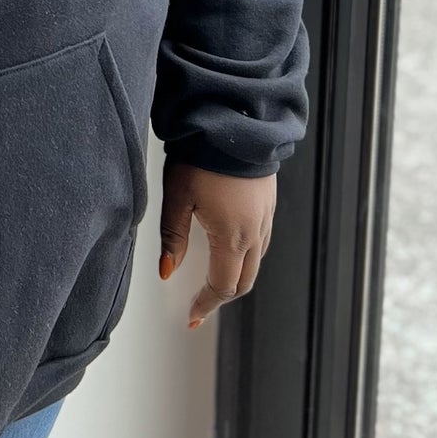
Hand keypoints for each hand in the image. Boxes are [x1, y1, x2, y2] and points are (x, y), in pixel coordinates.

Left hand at [157, 157, 275, 328]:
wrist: (232, 120)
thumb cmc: (200, 156)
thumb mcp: (177, 198)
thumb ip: (173, 239)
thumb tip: (167, 273)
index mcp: (233, 237)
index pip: (223, 286)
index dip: (207, 305)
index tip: (192, 316)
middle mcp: (256, 231)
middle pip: (244, 280)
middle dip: (222, 296)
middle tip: (201, 305)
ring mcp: (266, 216)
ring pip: (256, 260)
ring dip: (236, 276)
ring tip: (213, 281)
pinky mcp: (269, 202)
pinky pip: (262, 240)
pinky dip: (246, 255)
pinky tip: (230, 248)